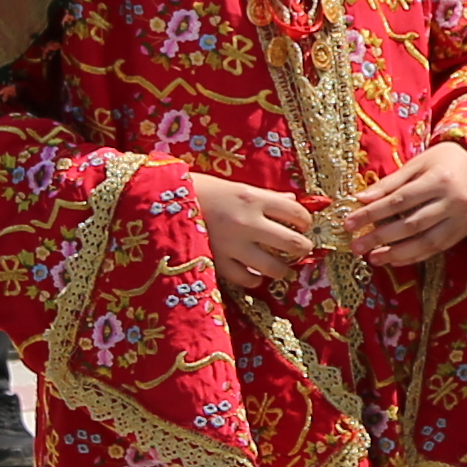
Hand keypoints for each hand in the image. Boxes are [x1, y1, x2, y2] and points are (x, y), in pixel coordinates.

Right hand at [195, 172, 321, 294]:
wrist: (160, 200)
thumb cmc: (202, 190)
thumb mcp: (236, 187)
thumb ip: (266, 197)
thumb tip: (293, 200)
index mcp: (252, 198)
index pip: (296, 212)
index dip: (306, 220)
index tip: (303, 224)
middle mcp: (247, 222)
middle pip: (292, 243)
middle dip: (303, 248)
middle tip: (301, 249)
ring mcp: (233, 245)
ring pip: (274, 267)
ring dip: (282, 268)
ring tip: (281, 266)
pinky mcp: (217, 262)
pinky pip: (247, 279)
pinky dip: (255, 279)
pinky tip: (255, 274)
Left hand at [349, 139, 466, 265]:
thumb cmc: (443, 160)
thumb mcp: (416, 164)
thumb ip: (390, 183)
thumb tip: (360, 199)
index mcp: (439, 179)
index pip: (399, 201)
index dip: (372, 214)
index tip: (349, 223)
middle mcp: (453, 201)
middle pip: (411, 224)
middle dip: (380, 237)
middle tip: (356, 246)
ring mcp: (462, 219)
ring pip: (425, 242)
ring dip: (396, 253)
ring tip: (372, 258)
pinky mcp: (465, 231)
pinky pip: (437, 249)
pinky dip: (414, 256)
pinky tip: (394, 259)